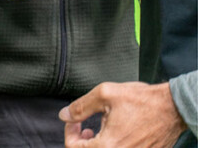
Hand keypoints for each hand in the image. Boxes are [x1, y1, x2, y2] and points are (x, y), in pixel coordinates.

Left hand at [61, 81, 185, 146]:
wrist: (173, 108)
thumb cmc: (142, 101)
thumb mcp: (105, 95)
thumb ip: (80, 107)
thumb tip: (64, 115)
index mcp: (108, 145)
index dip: (69, 132)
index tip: (73, 121)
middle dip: (81, 140)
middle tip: (83, 126)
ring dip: (96, 143)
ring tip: (99, 128)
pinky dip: (112, 144)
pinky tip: (116, 132)